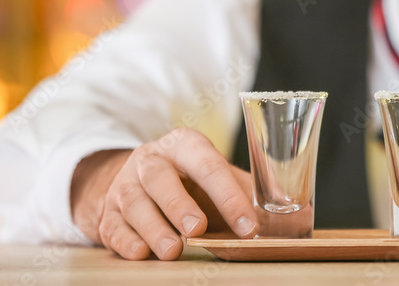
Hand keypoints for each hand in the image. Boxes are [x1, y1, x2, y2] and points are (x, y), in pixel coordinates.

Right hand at [70, 128, 258, 259]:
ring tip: (172, 251)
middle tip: (197, 230)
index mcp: (185, 145)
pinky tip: (140, 253)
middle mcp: (151, 159)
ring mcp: (125, 183)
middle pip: (159, 177)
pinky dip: (125, 240)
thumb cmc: (189, 178)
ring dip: (153, 227)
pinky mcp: (107, 210)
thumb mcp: (216, 173)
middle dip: (179, 205)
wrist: (139, 178)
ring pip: (133, 202)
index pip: (208, 165)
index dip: (229, 195)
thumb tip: (290, 207)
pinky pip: (112, 224)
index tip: (248, 226)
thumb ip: (247, 188)